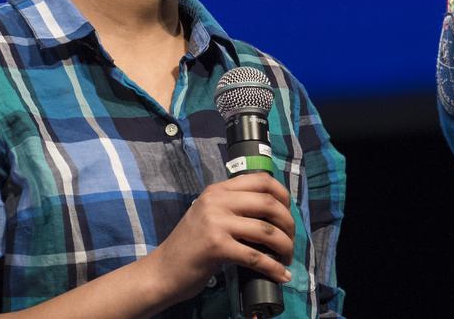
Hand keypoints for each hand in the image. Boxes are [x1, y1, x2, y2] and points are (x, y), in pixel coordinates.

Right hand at [144, 173, 295, 303]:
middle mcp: (217, 201)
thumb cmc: (189, 246)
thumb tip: (272, 211)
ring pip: (266, 230)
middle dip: (288, 223)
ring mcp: (216, 222)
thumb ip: (233, 206)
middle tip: (291, 240)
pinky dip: (272, 267)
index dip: (282, 194)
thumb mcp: (209, 215)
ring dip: (284, 246)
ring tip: (287, 258)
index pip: (260, 180)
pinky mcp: (216, 246)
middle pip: (268, 203)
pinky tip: (280, 274)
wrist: (162, 271)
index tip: (289, 210)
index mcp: (218, 190)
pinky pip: (255, 256)